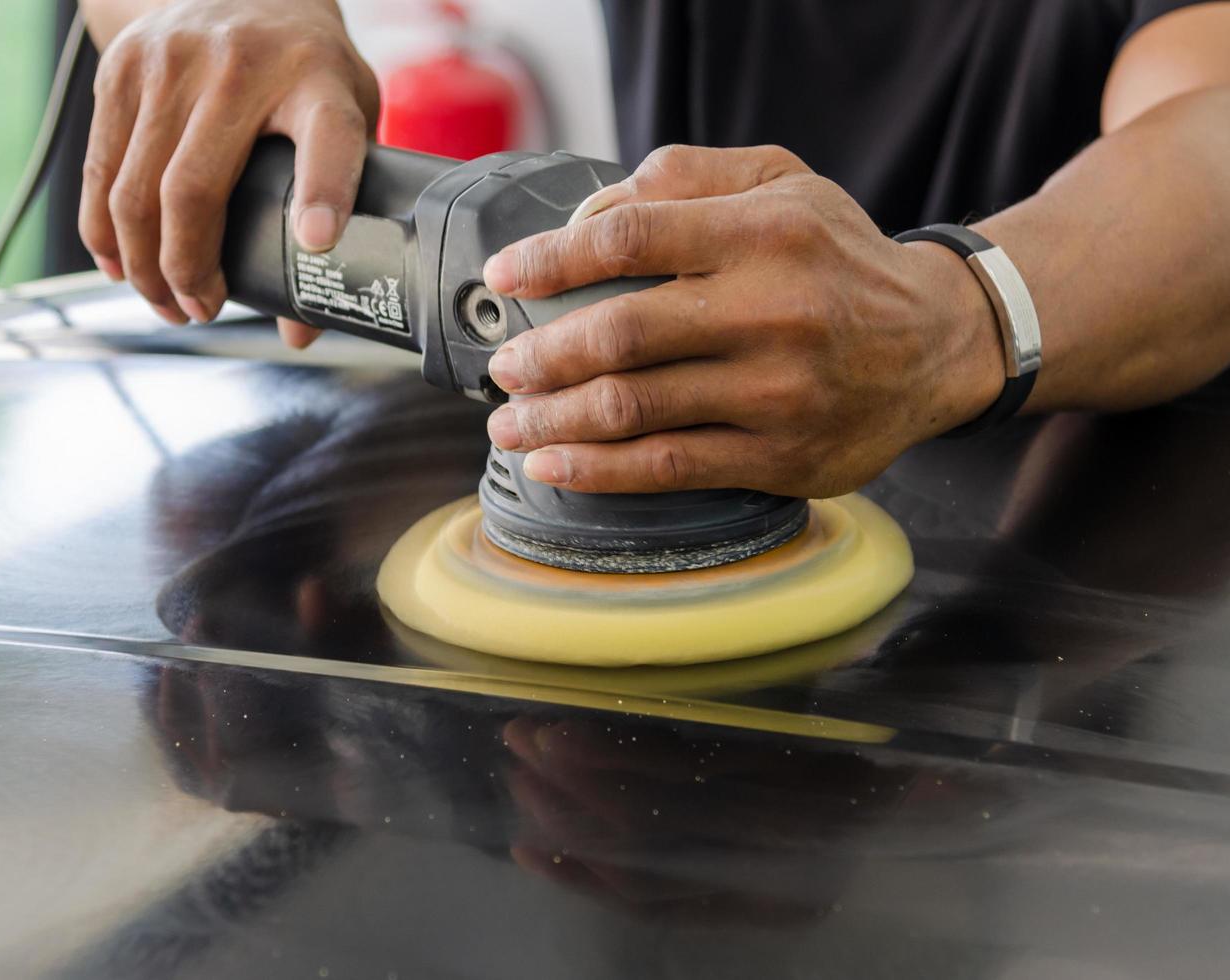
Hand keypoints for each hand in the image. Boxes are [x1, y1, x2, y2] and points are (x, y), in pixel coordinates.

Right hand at [79, 0, 377, 346]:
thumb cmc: (305, 69)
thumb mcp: (346, 116)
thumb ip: (342, 208)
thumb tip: (303, 326)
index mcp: (316, 79)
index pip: (327, 138)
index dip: (324, 193)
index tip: (317, 240)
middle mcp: (239, 66)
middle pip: (192, 191)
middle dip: (188, 271)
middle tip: (202, 309)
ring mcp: (170, 62)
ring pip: (134, 191)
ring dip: (142, 266)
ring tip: (166, 301)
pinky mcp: (121, 69)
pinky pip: (98, 170)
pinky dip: (103, 232)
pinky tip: (119, 266)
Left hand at [480, 145, 1002, 497]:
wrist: (939, 344)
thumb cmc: (840, 259)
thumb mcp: (783, 184)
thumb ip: (686, 178)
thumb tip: (589, 213)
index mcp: (766, 233)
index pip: (632, 237)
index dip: (552, 258)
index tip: (505, 276)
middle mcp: (773, 312)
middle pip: (621, 334)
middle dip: (541, 355)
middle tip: (503, 367)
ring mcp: (777, 392)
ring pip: (634, 410)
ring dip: (552, 421)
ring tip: (509, 423)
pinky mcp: (780, 457)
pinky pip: (668, 468)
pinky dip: (597, 472)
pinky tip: (554, 467)